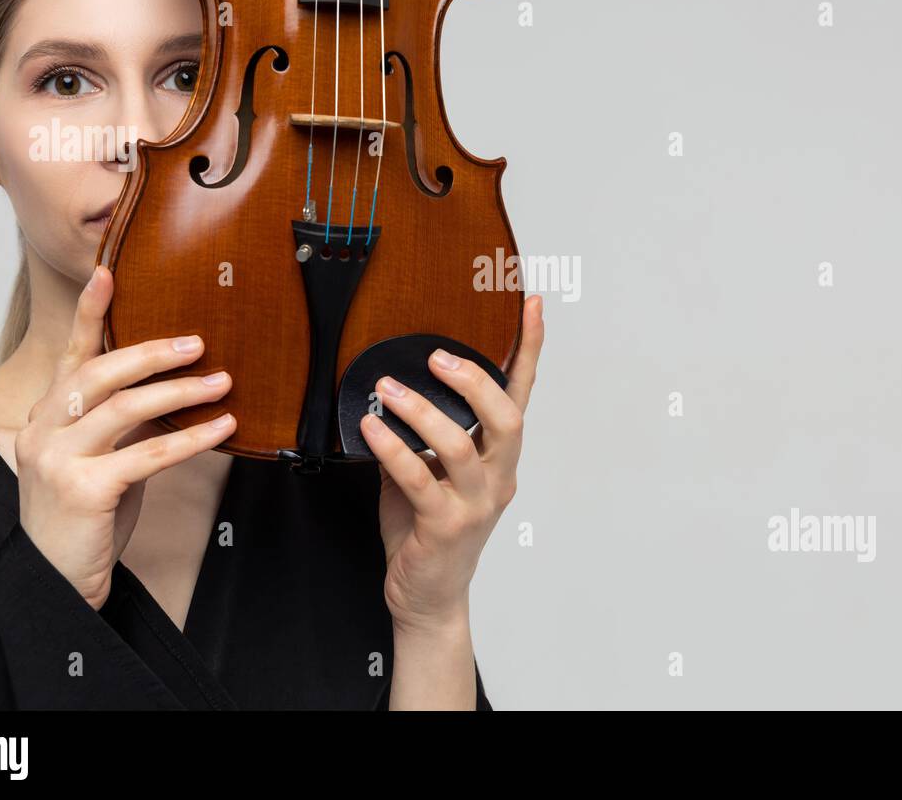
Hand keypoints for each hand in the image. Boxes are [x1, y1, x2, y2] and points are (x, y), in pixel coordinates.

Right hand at [14, 265, 236, 609]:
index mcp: (47, 416)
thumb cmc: (85, 514)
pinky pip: (148, 453)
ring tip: (223, 381)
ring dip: (180, 391)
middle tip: (197, 341)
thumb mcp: (102, 457)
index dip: (91, 313)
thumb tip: (176, 386)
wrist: (57, 578)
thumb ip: (125, 421)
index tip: (108, 272)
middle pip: (99, 374)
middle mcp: (43, 430)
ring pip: (124, 408)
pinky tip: (224, 429)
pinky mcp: (84, 489)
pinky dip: (192, 438)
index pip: (71, 355)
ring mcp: (58, 459)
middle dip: (151, 352)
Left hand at [362, 295, 544, 633]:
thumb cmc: (426, 529)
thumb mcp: (433, 471)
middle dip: (474, 381)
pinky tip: (370, 428)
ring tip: (387, 389)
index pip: (522, 396)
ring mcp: (475, 505)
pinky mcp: (444, 527)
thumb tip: (396, 381)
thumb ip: (426, 432)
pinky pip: (418, 478)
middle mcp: (498, 479)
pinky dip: (392, 448)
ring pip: (459, 446)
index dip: (529, 351)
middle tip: (437, 356)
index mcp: (500, 459)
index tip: (532, 306)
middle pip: (505, 419)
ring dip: (421, 411)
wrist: (426, 595)